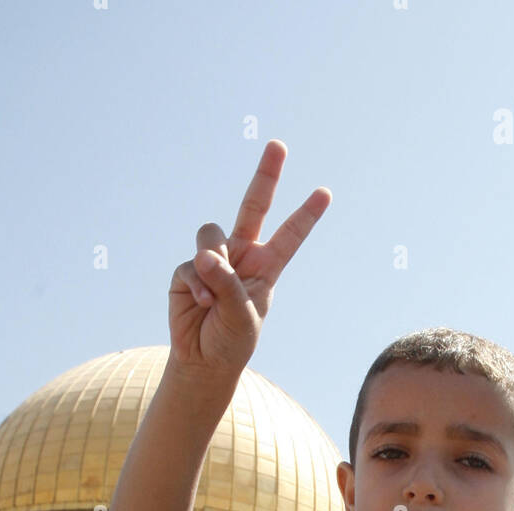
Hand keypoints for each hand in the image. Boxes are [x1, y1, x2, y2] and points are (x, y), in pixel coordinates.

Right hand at [168, 140, 330, 373]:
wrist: (203, 360)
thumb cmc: (231, 340)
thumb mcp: (242, 315)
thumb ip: (228, 282)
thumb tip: (206, 255)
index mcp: (267, 266)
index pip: (289, 236)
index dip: (306, 215)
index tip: (325, 193)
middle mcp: (242, 255)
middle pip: (253, 206)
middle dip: (266, 175)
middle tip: (279, 145)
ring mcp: (214, 259)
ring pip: (211, 233)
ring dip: (213, 259)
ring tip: (213, 294)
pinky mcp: (188, 270)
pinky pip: (192, 263)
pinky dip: (197, 283)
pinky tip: (201, 303)